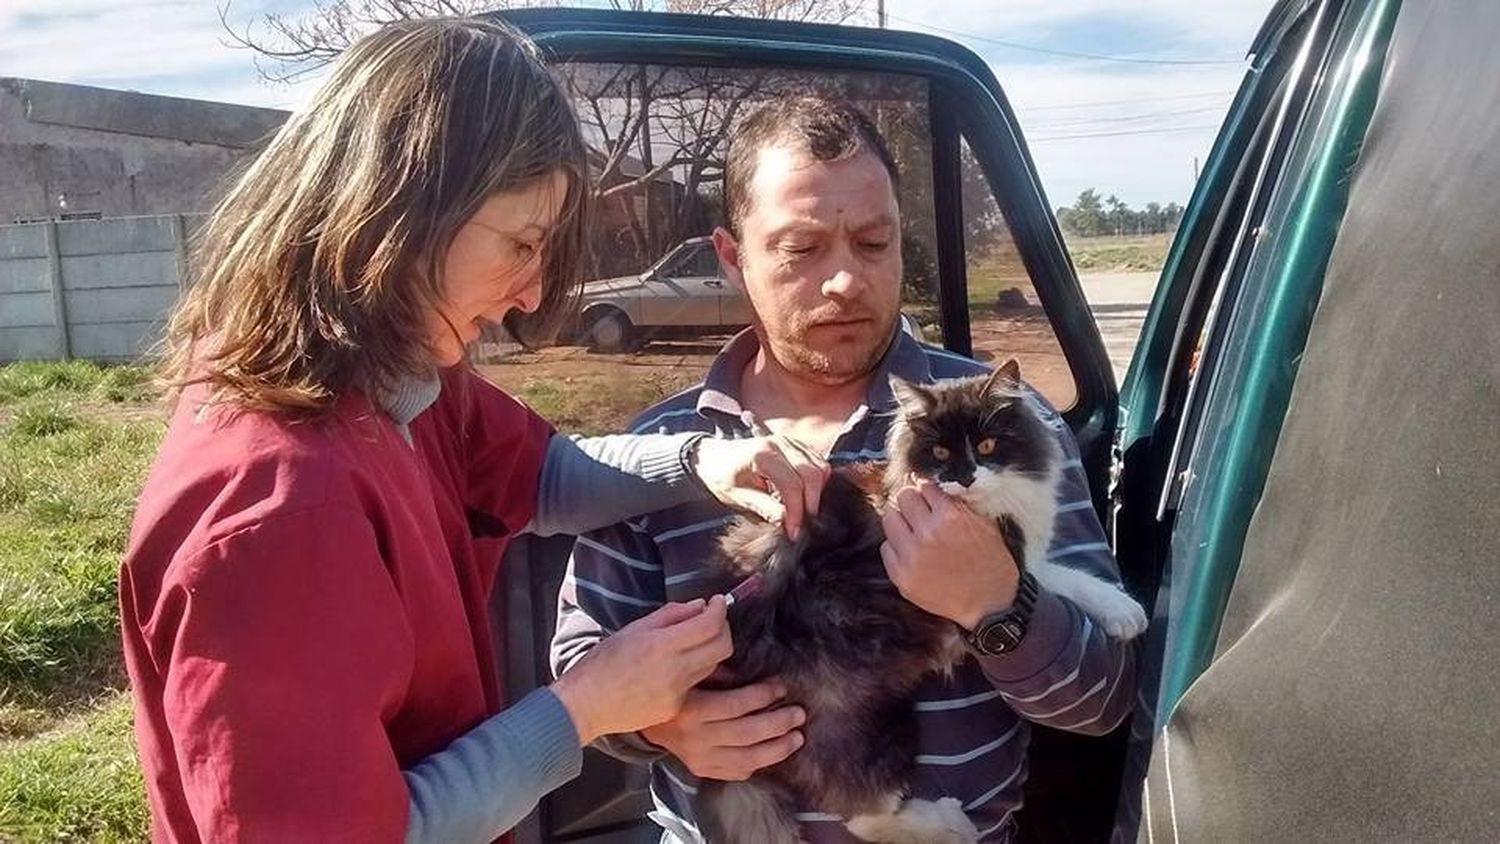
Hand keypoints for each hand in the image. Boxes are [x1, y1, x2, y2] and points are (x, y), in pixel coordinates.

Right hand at [553, 598, 731, 743]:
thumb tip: (700, 606)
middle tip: (712, 620)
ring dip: (710, 650)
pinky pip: (696, 685)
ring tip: (693, 642)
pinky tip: (676, 667)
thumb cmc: (602, 663)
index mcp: (660, 645)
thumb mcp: (632, 629)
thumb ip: (670, 615)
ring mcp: (677, 693)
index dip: (719, 609)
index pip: (709, 625)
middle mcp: (674, 670)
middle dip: (723, 629)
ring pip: (713, 667)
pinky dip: (693, 671)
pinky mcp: (676, 709)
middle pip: (722, 647)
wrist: (586, 704)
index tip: (717, 601)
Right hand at [640, 680, 804, 780]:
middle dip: (779, 723)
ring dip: (778, 748)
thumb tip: (748, 670)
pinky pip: (737, 772)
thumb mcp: (689, 675)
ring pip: (748, 758)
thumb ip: (716, 672)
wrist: (647, 724)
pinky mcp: (703, 770)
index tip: (781, 687)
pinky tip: (774, 753)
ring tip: (797, 737)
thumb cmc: (673, 693)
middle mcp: (696, 738)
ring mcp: (700, 758)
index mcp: (692, 710)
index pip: (736, 705)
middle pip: (748, 733)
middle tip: (799, 713)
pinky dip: (758, 764)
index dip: (763, 695)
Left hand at [690, 435, 828, 539]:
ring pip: (820, 467)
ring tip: (801, 510)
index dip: (797, 512)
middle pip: (812, 474)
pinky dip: (816, 481)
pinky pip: (818, 462)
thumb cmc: (722, 476)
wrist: (714, 457)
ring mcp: (790, 442)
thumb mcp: (738, 497)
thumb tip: (788, 522)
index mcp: (762, 455)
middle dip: (810, 503)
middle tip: (801, 524)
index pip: (792, 485)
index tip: (794, 532)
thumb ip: (765, 508)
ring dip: (816, 492)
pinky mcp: (796, 445)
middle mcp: (780, 443)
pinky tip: (803, 495)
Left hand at [880, 480, 1019, 629]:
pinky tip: (911, 551)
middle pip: (903, 497)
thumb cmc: (990, 563)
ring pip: (889, 519)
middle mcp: (927, 534)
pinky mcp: (901, 576)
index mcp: (949, 517)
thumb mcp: (984, 525)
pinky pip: (886, 548)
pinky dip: (896, 546)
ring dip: (901, 520)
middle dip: (913, 501)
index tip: (930, 496)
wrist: (989, 604)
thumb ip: (957, 504)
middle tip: (920, 510)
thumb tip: (934, 489)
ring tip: (913, 529)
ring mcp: (911, 556)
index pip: (925, 487)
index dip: (929, 491)